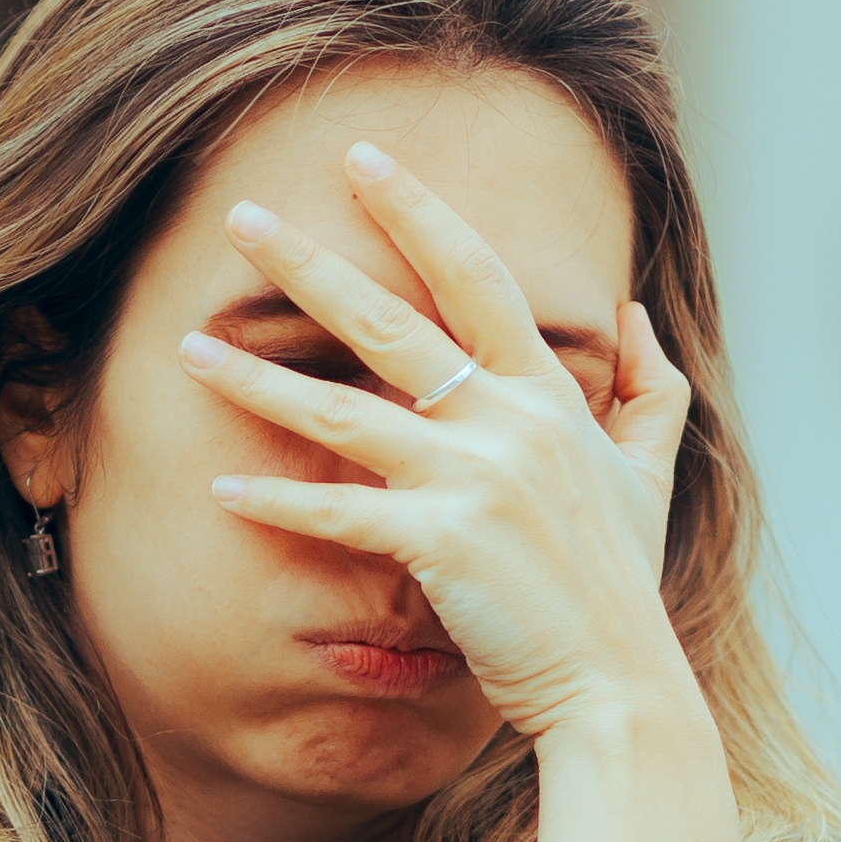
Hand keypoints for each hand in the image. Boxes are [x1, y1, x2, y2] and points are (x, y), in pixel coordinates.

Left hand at [177, 138, 698, 745]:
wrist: (618, 683)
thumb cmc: (621, 584)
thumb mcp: (652, 473)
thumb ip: (650, 387)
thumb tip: (635, 314)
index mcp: (549, 395)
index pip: (476, 277)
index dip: (419, 211)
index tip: (363, 157)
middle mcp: (508, 422)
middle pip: (392, 321)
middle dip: (311, 262)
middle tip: (243, 214)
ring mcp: (473, 480)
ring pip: (343, 410)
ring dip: (256, 379)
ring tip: (188, 346)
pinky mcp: (440, 543)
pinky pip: (338, 512)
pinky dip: (279, 502)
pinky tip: (220, 488)